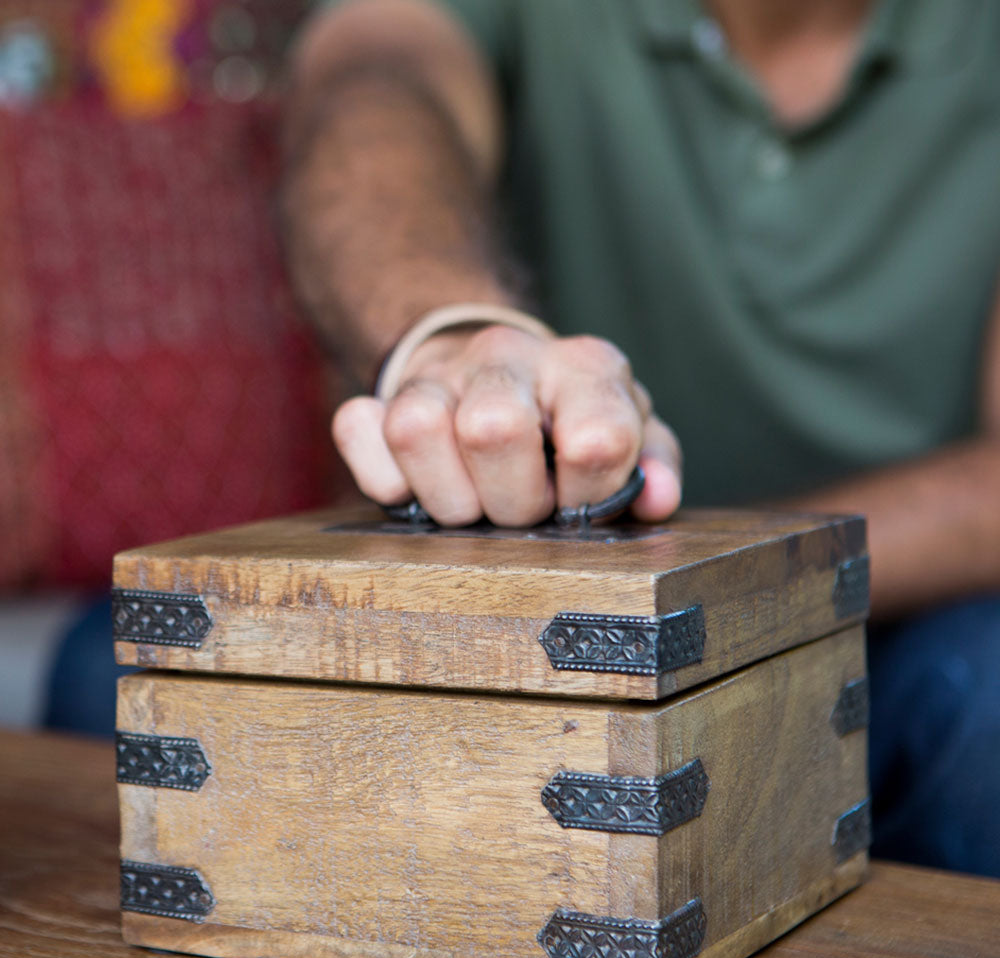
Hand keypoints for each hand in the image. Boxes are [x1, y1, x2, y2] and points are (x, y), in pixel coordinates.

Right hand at [332, 324, 682, 525]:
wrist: (493, 368)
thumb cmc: (569, 420)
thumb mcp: (629, 434)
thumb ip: (653, 463)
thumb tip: (656, 498)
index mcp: (586, 367)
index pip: (595, 438)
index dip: (587, 494)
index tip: (579, 501)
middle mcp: (509, 355)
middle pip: (493, 430)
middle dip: (511, 501)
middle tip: (522, 506)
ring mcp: (438, 374)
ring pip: (416, 429)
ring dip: (448, 498)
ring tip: (474, 501)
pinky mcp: (379, 397)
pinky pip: (358, 431)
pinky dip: (386, 479)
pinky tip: (420, 486)